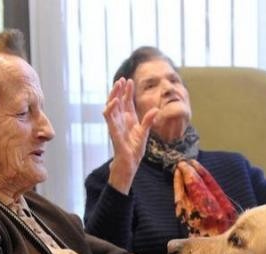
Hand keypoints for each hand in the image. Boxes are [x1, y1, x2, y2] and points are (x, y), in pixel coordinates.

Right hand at [103, 78, 158, 194]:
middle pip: (118, 101)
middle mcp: (120, 120)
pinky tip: (115, 100)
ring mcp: (115, 124)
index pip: (126, 102)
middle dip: (119, 90)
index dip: (127, 91)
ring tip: (117, 85)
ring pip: (111, 105)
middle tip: (122, 79)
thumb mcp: (144, 132)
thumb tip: (156, 109)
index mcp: (128, 119)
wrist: (130, 163)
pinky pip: (109, 117)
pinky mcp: (113, 130)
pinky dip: (111, 108)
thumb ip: (148, 120)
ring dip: (113, 95)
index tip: (130, 80)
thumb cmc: (135, 150)